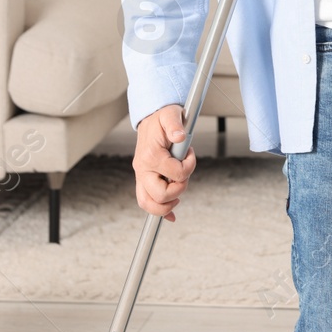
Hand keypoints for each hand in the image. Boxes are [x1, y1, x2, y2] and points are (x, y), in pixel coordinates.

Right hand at [133, 103, 195, 221]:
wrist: (151, 119)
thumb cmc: (162, 118)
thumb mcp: (170, 115)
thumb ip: (175, 125)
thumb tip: (181, 137)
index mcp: (151, 155)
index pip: (175, 173)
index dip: (189, 166)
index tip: (190, 154)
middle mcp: (143, 168)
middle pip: (159, 195)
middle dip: (178, 189)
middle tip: (183, 176)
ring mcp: (141, 176)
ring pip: (148, 203)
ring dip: (167, 205)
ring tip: (178, 195)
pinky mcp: (143, 180)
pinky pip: (146, 202)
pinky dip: (160, 212)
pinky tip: (171, 216)